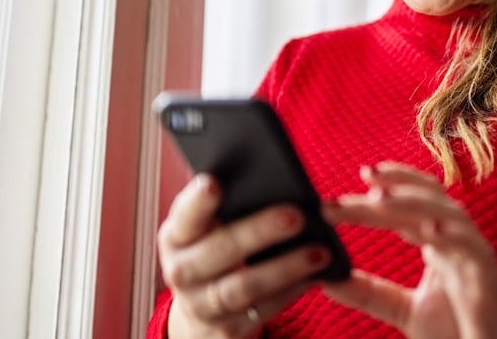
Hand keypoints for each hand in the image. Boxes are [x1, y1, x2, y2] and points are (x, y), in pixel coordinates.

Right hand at [157, 174, 332, 338]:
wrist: (202, 312)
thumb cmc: (214, 251)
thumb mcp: (209, 229)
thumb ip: (229, 204)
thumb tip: (272, 174)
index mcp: (176, 237)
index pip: (184, 216)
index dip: (197, 202)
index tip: (214, 182)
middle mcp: (181, 272)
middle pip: (219, 251)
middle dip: (259, 232)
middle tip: (297, 215)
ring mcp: (202, 305)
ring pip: (244, 286)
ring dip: (286, 268)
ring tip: (320, 251)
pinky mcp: (227, 330)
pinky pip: (263, 310)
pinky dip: (292, 292)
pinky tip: (315, 276)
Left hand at [321, 163, 496, 338]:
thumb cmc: (459, 332)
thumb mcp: (405, 311)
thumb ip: (371, 293)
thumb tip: (327, 279)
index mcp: (440, 243)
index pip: (412, 204)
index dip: (388, 187)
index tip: (358, 177)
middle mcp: (458, 242)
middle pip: (425, 200)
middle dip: (393, 185)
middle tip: (362, 174)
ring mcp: (475, 256)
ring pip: (448, 213)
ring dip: (415, 200)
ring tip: (381, 196)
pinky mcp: (489, 279)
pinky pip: (472, 249)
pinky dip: (451, 235)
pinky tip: (428, 230)